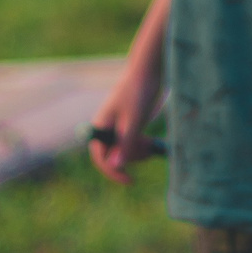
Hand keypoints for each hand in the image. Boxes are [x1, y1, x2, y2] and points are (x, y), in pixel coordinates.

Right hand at [88, 58, 166, 183]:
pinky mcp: (128, 126)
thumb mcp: (133, 120)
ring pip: (124, 152)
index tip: (130, 180)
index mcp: (100, 127)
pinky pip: (132, 145)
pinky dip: (141, 146)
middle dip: (130, 158)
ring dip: (137, 153)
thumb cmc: (137, 92)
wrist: (147, 71)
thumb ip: (125, 143)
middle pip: (113, 157)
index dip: (113, 171)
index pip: (100, 158)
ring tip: (151, 143)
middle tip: (148, 150)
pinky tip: (151, 141)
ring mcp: (117, 128)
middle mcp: (106, 129)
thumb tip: (115, 165)